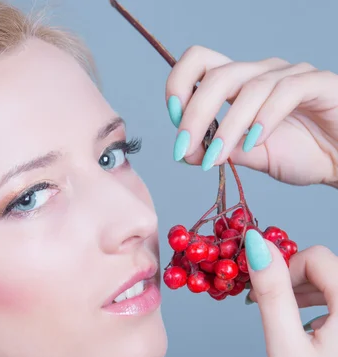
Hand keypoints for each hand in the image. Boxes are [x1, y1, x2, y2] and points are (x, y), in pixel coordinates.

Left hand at [164, 45, 337, 187]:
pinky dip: (264, 119)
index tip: (174, 121)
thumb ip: (219, 150)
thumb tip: (185, 152)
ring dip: (227, 127)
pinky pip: (286, 91)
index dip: (179, 85)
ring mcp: (289, 75)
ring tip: (217, 157)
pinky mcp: (316, 83)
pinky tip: (255, 142)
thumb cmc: (302, 153)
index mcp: (239, 85)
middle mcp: (260, 73)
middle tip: (184, 148)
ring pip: (248, 87)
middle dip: (194, 114)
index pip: (199, 64)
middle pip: (216, 74)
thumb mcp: (250, 156)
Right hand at [242, 229, 337, 356]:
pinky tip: (313, 331)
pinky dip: (326, 307)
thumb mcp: (287, 344)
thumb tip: (257, 245)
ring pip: (337, 283)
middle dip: (296, 282)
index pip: (317, 257)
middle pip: (328, 268)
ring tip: (289, 320)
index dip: (286, 270)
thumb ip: (273, 292)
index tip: (268, 296)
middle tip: (272, 308)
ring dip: (309, 293)